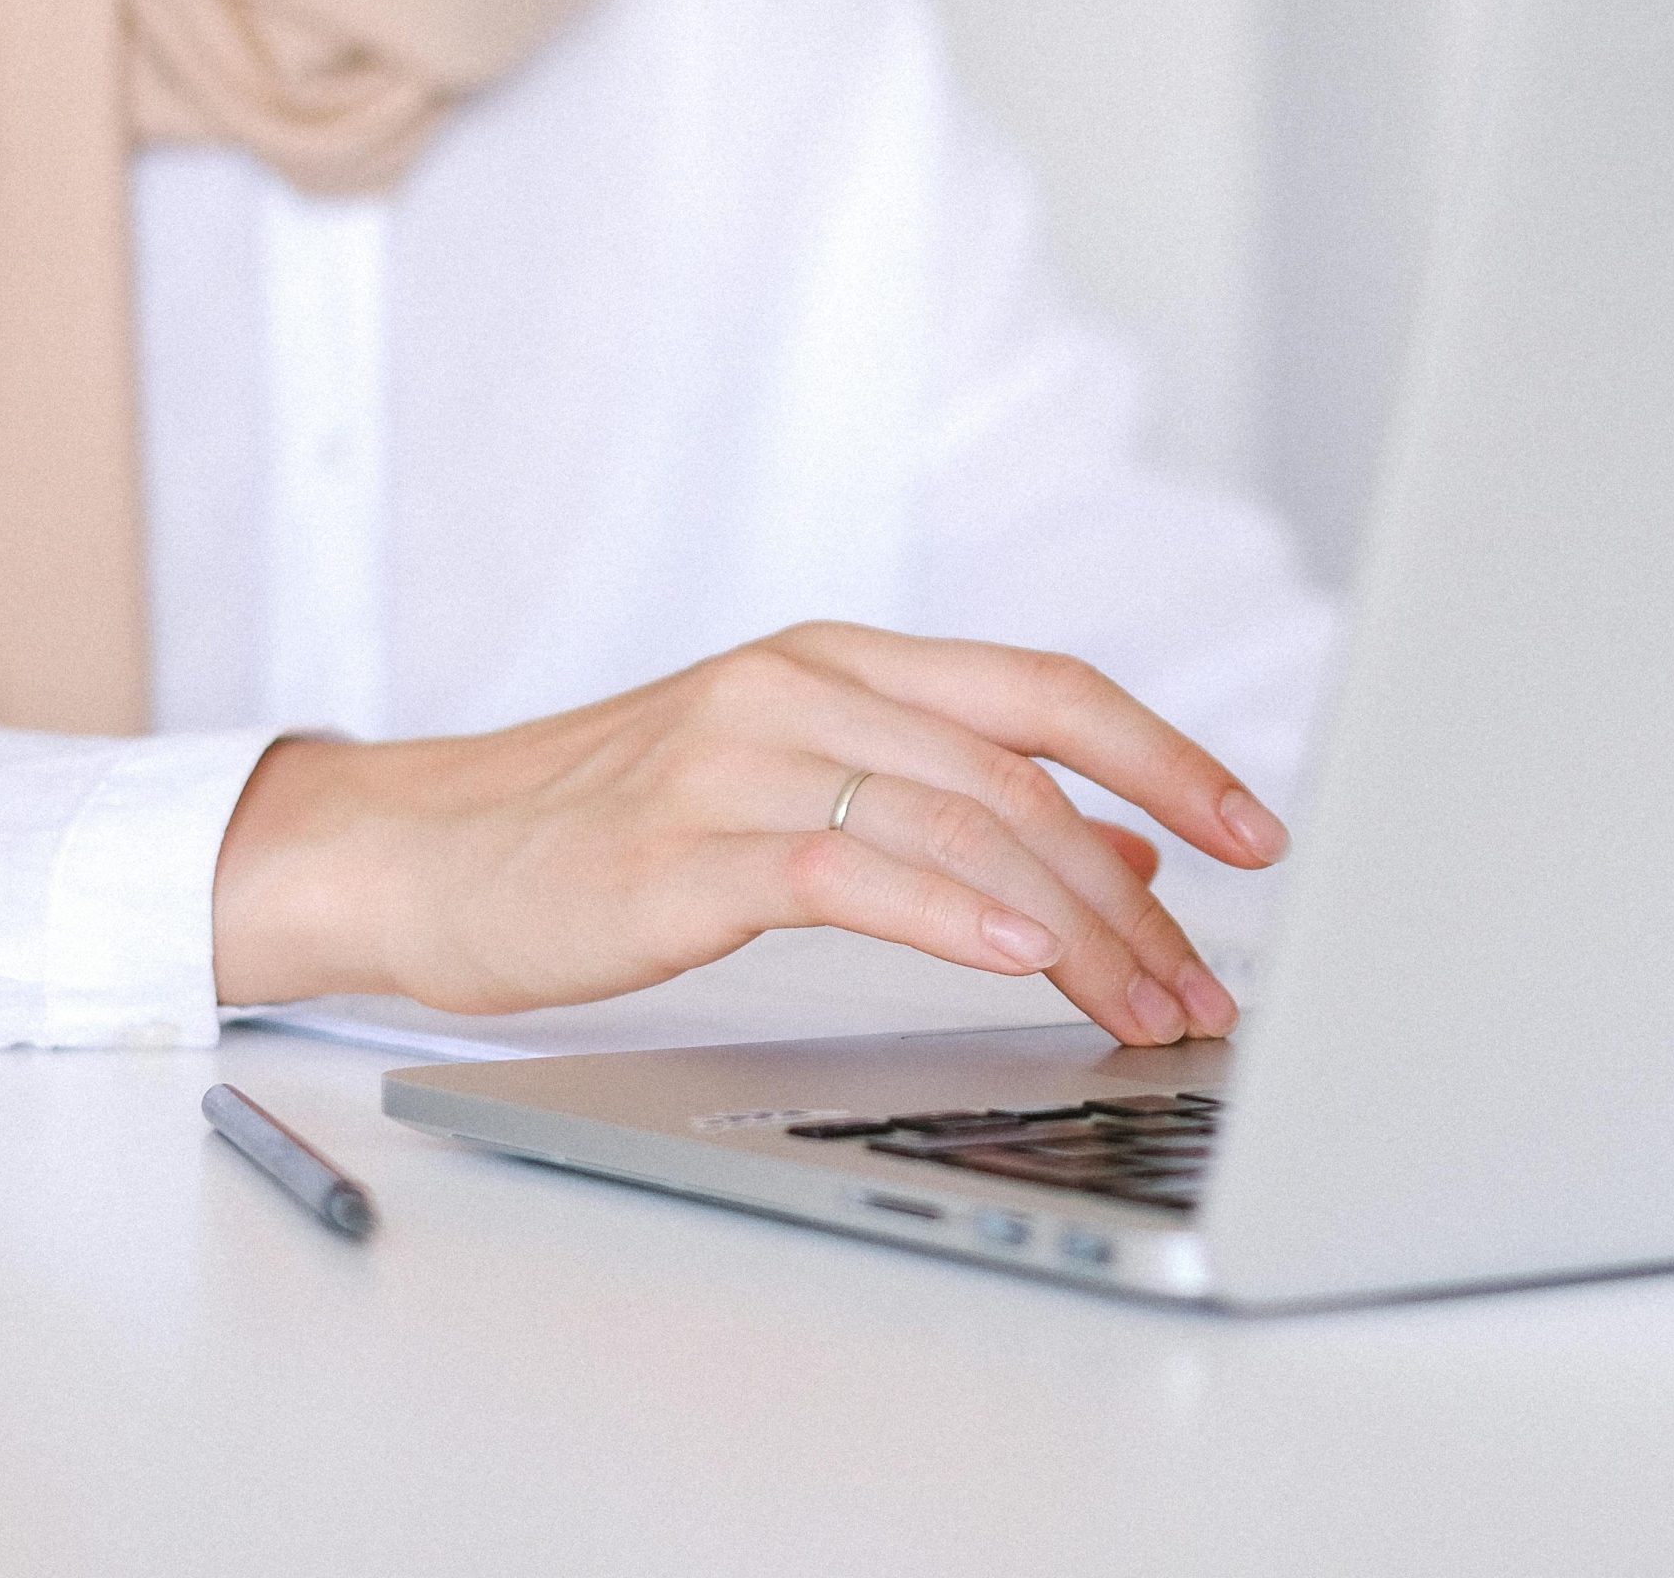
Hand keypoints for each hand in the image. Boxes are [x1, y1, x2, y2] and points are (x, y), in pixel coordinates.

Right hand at [212, 623, 1290, 1046]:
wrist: (419, 848)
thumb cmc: (608, 829)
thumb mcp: (789, 791)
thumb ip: (943, 811)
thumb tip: (1117, 867)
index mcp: (836, 663)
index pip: (1040, 690)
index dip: (1163, 754)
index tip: (1254, 832)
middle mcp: (801, 686)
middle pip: (1021, 770)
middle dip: (1140, 885)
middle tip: (1206, 984)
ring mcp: (738, 757)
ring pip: (957, 821)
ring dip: (1076, 927)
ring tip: (1147, 1010)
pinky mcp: (684, 847)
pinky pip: (847, 865)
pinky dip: (950, 913)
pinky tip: (1021, 962)